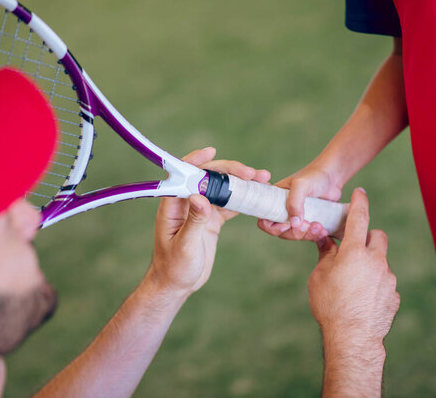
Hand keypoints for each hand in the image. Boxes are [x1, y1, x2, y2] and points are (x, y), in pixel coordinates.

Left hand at [150, 147, 269, 295]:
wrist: (177, 284)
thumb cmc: (174, 268)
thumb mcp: (185, 246)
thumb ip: (193, 221)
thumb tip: (200, 197)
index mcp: (173, 205)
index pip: (185, 175)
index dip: (197, 160)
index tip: (212, 150)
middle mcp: (186, 203)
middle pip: (209, 178)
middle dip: (230, 171)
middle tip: (252, 173)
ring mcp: (200, 210)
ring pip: (222, 188)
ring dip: (241, 183)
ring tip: (263, 179)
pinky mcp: (211, 220)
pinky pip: (229, 203)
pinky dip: (243, 199)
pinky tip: (259, 195)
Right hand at [257, 164, 341, 240]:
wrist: (333, 177)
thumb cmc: (314, 176)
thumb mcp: (301, 185)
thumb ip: (294, 202)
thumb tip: (293, 224)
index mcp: (274, 201)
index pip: (265, 221)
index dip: (273, 228)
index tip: (286, 225)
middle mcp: (282, 211)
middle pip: (281, 232)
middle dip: (295, 233)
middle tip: (308, 224)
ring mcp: (295, 217)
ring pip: (295, 235)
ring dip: (307, 235)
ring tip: (320, 227)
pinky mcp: (308, 222)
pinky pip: (307, 235)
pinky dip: (315, 236)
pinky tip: (323, 231)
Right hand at [308, 188, 398, 346]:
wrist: (352, 338)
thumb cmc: (329, 305)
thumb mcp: (319, 276)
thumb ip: (325, 254)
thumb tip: (324, 239)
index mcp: (353, 252)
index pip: (358, 218)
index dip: (359, 202)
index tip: (360, 192)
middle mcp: (375, 261)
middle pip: (378, 236)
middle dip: (368, 237)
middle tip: (354, 248)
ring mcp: (388, 278)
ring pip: (380, 262)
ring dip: (369, 265)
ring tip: (352, 285)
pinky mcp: (394, 295)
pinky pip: (384, 282)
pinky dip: (374, 285)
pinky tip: (361, 300)